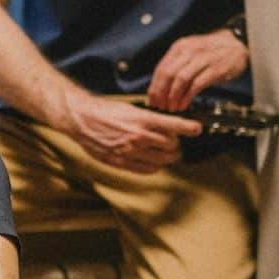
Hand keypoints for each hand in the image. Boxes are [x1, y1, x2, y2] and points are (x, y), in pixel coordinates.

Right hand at [55, 95, 201, 172]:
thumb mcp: (129, 109)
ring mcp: (130, 151)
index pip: (172, 125)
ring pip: (162, 159)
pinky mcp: (121, 162)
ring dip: (168, 157)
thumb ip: (147, 119)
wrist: (81, 120)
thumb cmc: (103, 112)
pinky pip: (147, 169)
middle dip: (176, 144)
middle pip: (170, 145)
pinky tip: (153, 161)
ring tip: (166, 153)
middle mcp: (138, 136)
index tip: (197, 129)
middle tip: (175, 142)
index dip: (188, 127)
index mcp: (141, 119)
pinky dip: (155, 166)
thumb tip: (165, 125)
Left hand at [147, 28, 248, 111]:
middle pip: (168, 74)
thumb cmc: (212, 53)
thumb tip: (159, 87)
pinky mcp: (216, 68)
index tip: (152, 100)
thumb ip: (176, 66)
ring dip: (173, 96)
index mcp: (180, 47)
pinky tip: (184, 104)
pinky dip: (187, 96)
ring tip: (172, 107)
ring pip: (181, 79)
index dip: (154, 87)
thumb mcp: (190, 53)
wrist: (239, 44)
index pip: (161, 69)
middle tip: (161, 106)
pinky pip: (197, 84)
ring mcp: (203, 59)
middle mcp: (190, 51)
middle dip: (162, 94)